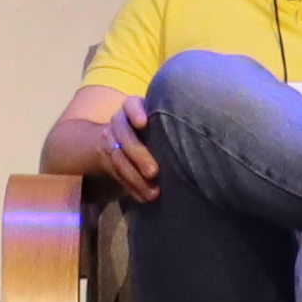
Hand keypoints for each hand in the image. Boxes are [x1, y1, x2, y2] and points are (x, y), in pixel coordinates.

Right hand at [56, 86, 163, 203]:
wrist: (121, 138)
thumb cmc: (156, 130)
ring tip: (153, 193)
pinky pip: (116, 173)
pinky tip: (144, 197)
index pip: (130, 104)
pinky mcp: (109, 159)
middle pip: (124, 134)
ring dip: (134, 177)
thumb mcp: (158, 124)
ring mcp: (112, 140)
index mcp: (134, 108)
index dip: (135, 112)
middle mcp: (120, 121)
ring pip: (118, 156)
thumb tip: (193, 145)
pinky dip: (131, 186)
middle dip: (138, 154)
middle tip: (154, 172)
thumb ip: (167, 128)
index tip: (143, 123)